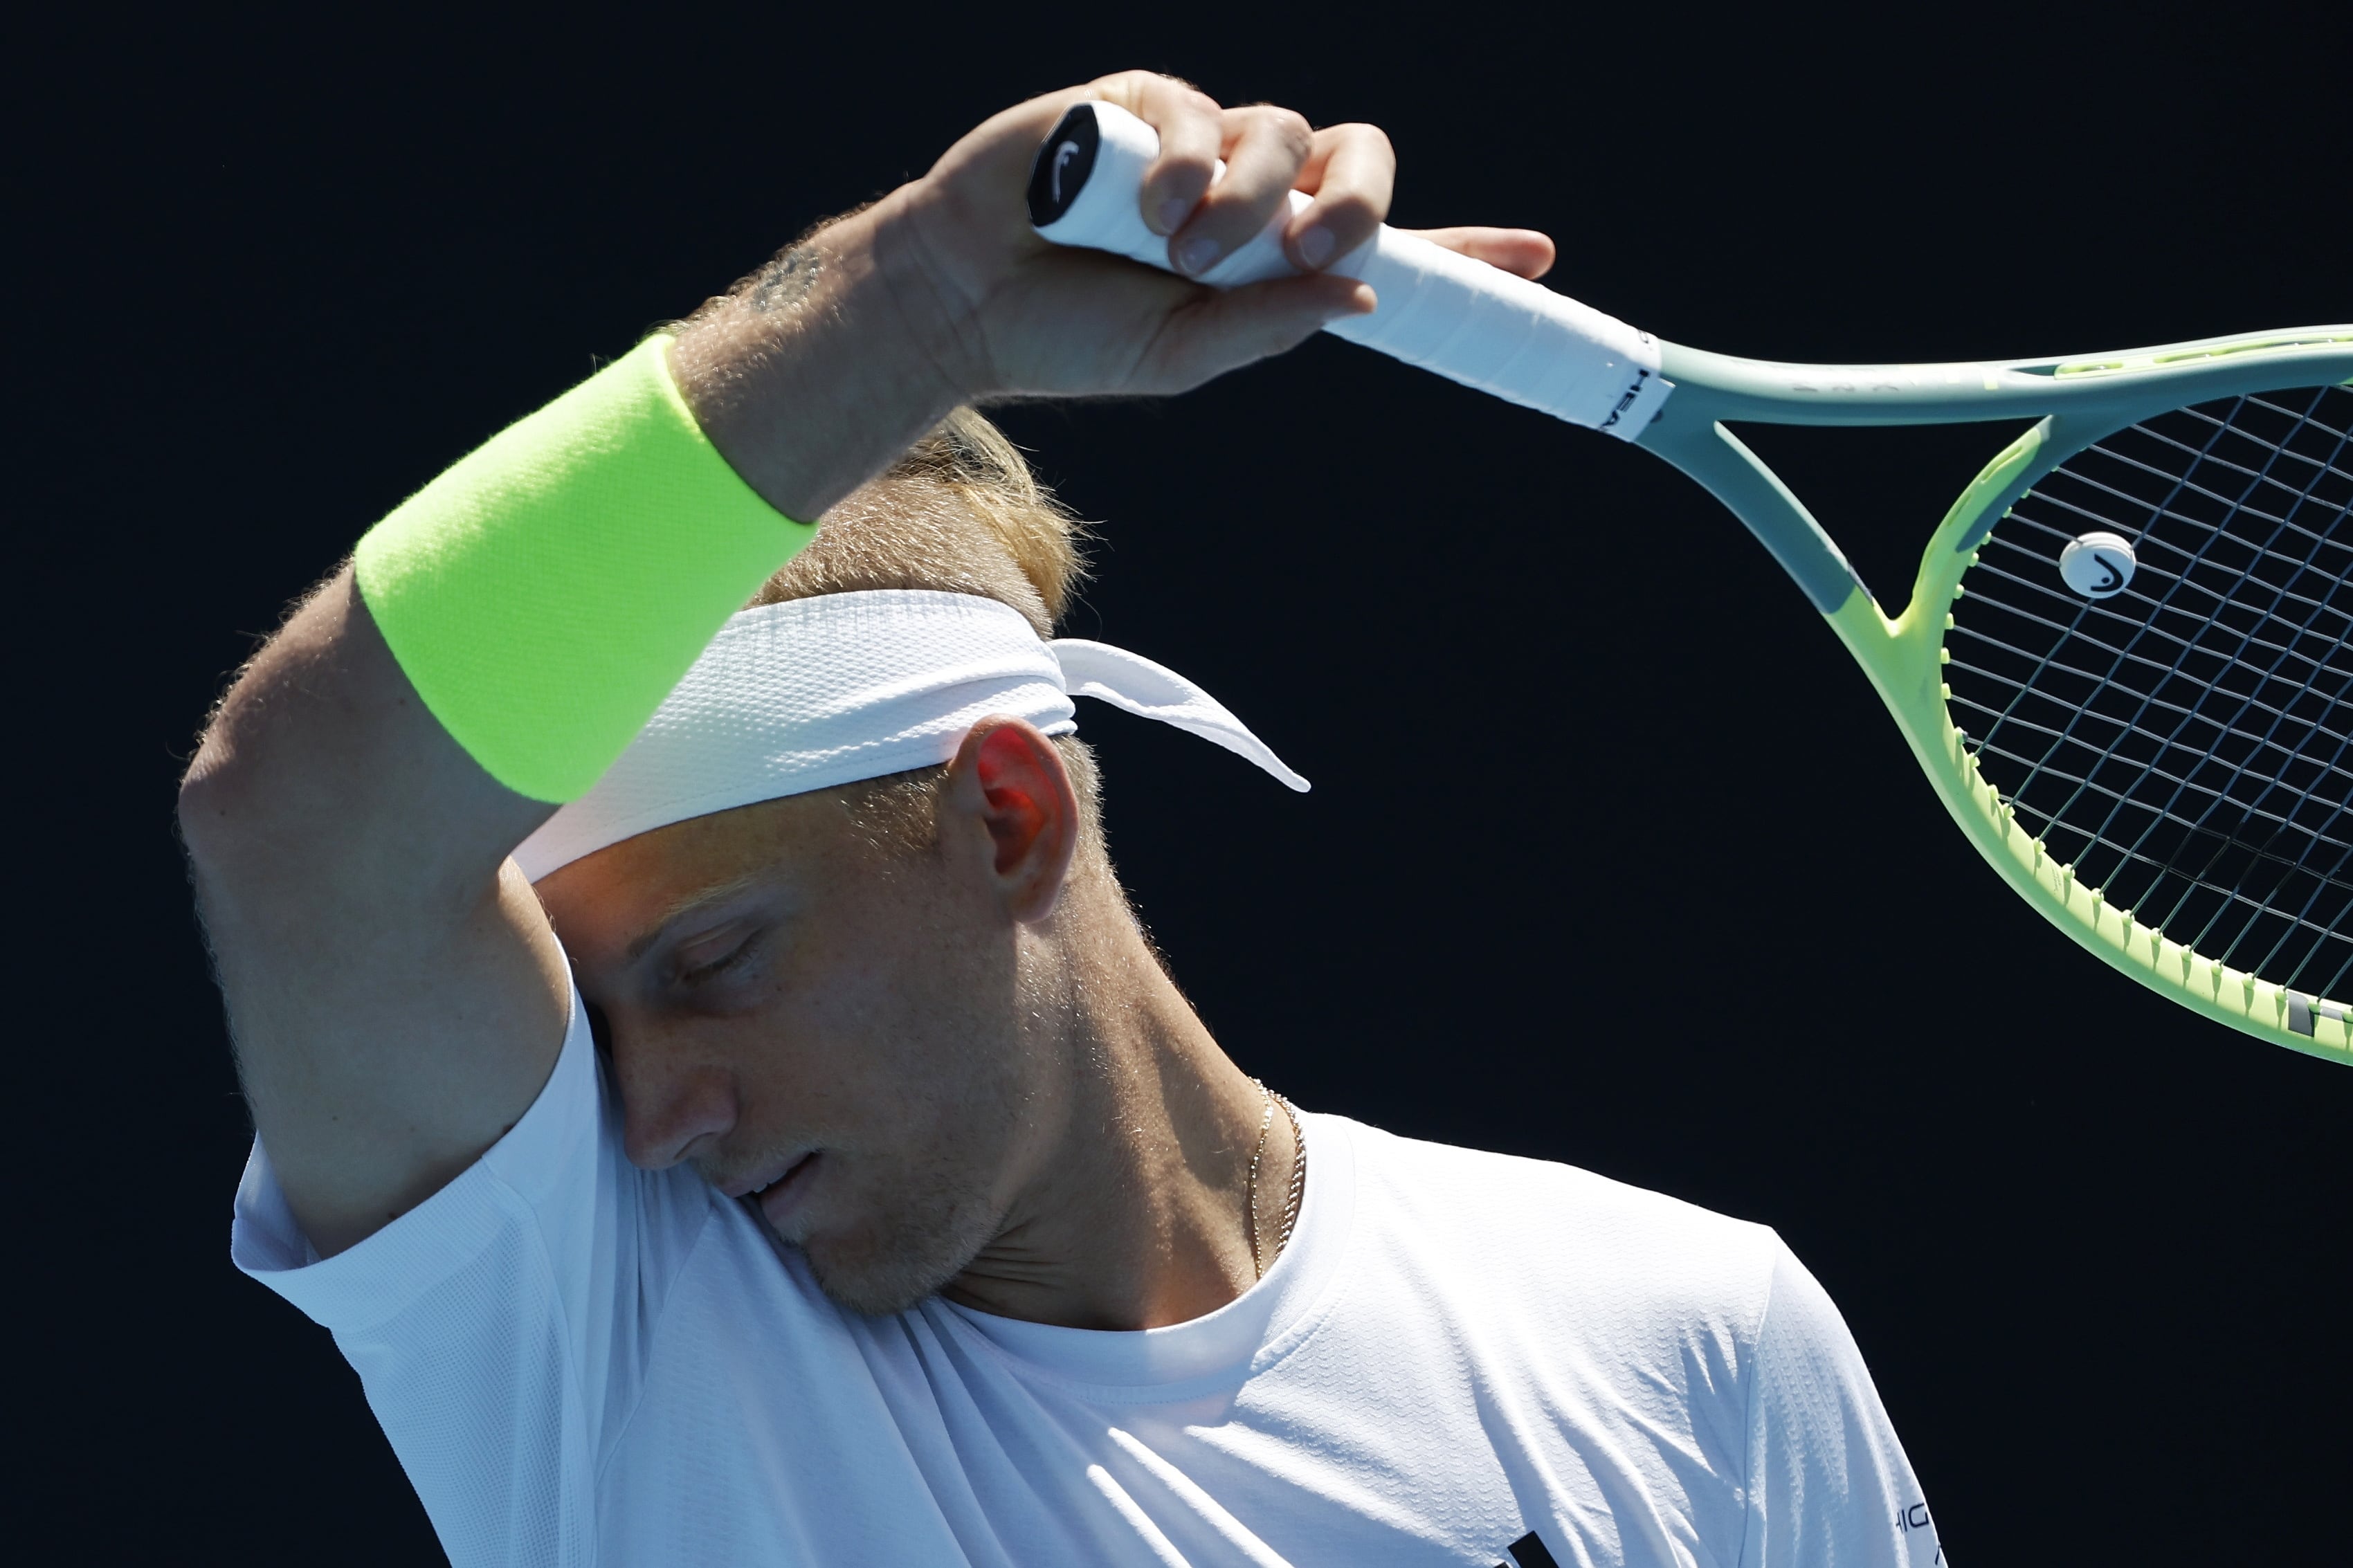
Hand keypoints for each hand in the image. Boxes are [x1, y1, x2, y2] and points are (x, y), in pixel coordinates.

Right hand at [884, 71, 1556, 401]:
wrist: (966, 300)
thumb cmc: (1070, 334)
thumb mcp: (1181, 355)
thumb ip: (1267, 325)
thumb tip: (1364, 297)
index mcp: (1274, 262)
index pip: (1386, 245)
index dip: (1462, 247)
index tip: (1537, 254)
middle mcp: (1254, 194)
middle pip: (1357, 159)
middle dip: (1359, 201)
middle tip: (1324, 248)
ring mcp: (1203, 143)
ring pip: (1282, 132)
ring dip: (1252, 197)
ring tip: (1184, 251)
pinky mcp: (1144, 105)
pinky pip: (1202, 111)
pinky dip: (1188, 163)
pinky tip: (1149, 211)